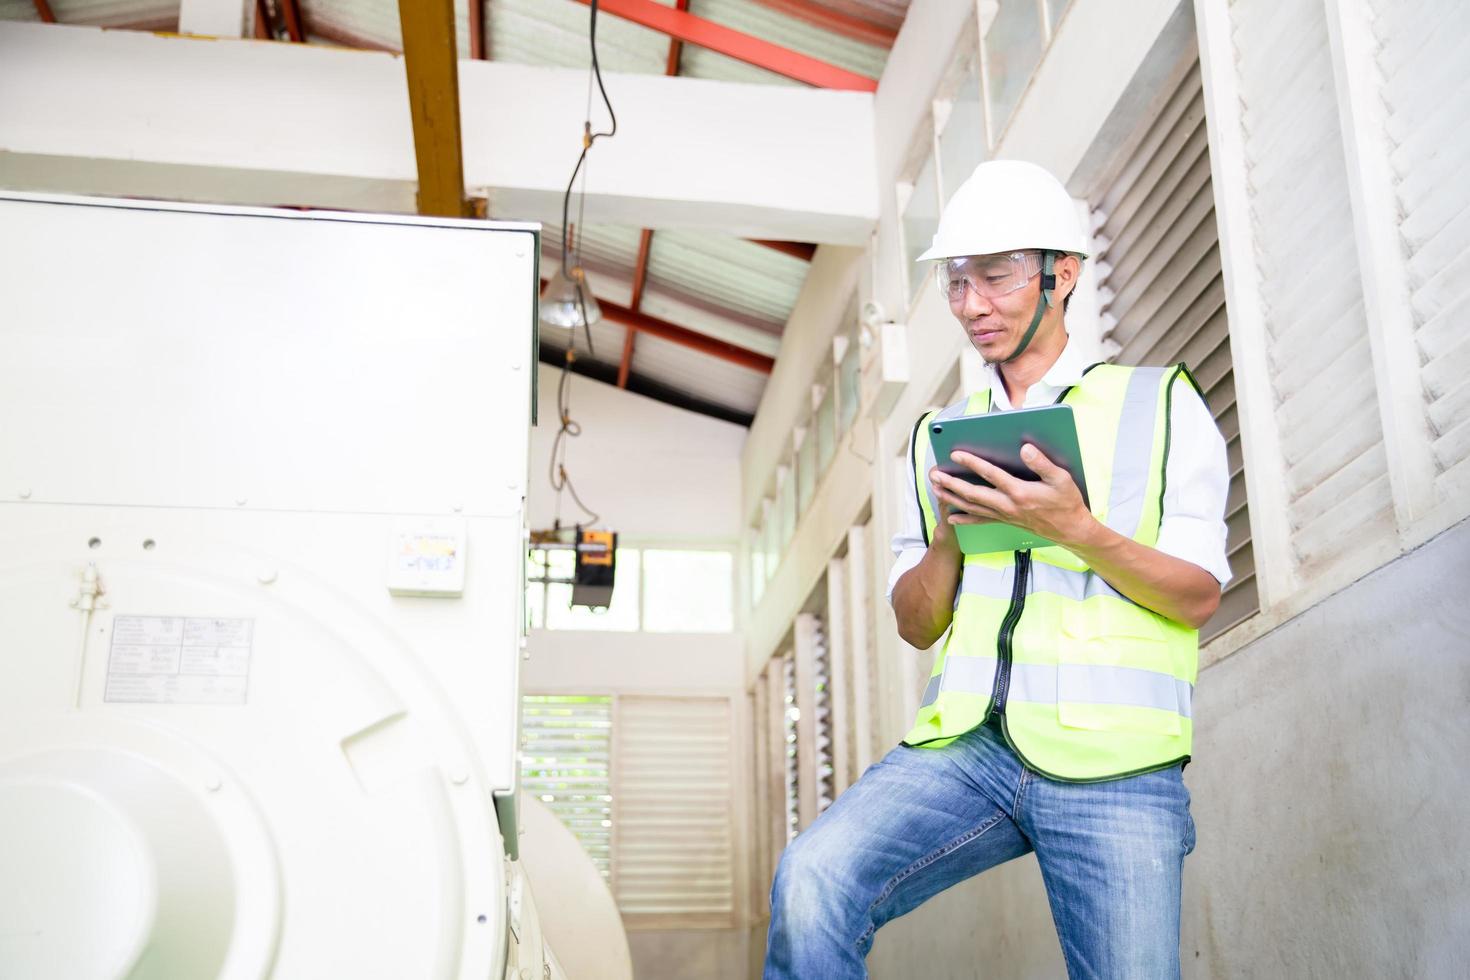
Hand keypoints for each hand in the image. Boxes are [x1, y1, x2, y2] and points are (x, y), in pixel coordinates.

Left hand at [929, 444, 1096, 549]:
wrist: (1070, 530)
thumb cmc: (1067, 502)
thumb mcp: (1061, 478)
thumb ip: (1042, 463)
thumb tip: (1025, 448)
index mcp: (1019, 492)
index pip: (990, 474)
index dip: (971, 463)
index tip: (955, 454)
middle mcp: (1008, 505)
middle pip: (973, 493)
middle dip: (951, 483)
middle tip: (934, 474)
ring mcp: (1005, 515)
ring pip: (972, 507)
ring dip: (952, 498)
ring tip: (935, 489)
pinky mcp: (1005, 521)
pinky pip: (980, 520)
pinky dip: (964, 519)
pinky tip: (950, 517)